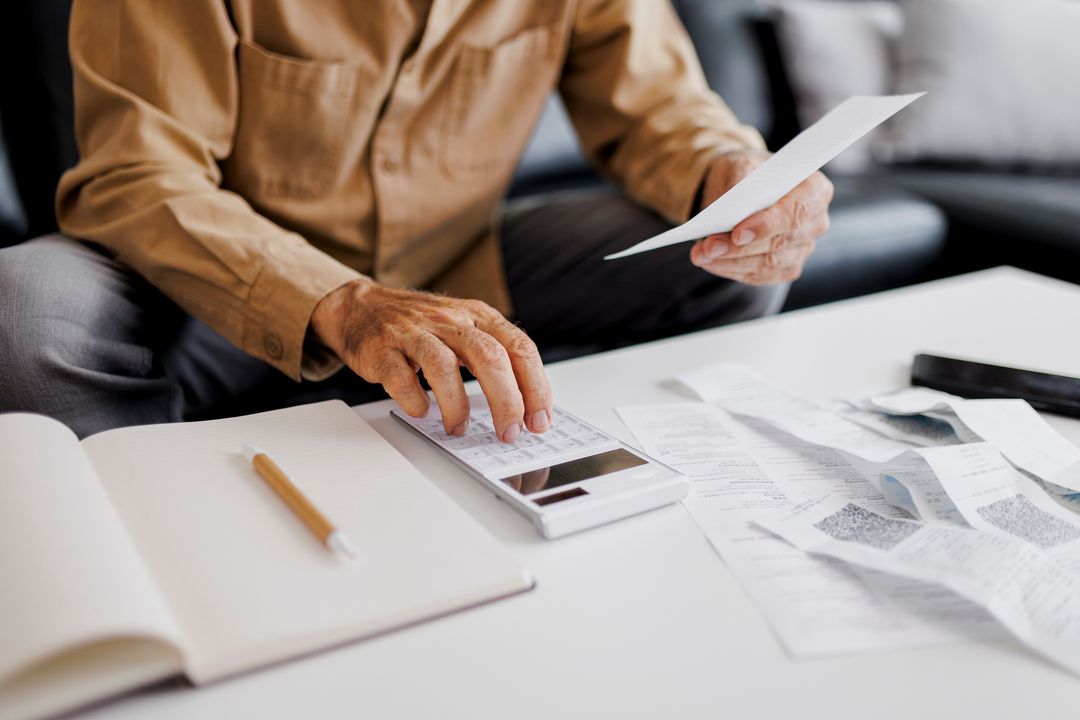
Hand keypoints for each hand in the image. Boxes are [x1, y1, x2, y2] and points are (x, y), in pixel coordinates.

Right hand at [310, 280, 552, 441]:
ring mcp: (414, 333)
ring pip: (444, 367)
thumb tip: (527, 406)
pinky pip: (401, 379)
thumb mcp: (465, 327)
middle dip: (506, 402)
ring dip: (457, 406)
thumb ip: (495, 356)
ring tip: (459, 428)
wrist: (361, 307)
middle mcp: (450, 320)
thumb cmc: (420, 325)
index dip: (535, 387)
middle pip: (490, 358)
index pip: (519, 348)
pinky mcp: (382, 350)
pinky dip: (415, 401)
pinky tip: (422, 412)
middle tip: (509, 432)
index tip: (539, 420)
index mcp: (478, 316)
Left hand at [689, 149, 832, 284]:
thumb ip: (738, 182)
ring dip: (730, 262)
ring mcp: (803, 248)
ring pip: (768, 264)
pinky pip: (760, 276)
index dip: (768, 225)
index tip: (738, 233)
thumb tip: (727, 211)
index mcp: (814, 189)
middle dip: (739, 248)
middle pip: (780, 242)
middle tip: (707, 247)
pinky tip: (711, 262)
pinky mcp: (786, 267)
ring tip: (700, 255)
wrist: (744, 189)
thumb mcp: (740, 164)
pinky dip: (732, 270)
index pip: (797, 211)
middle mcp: (815, 222)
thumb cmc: (747, 173)